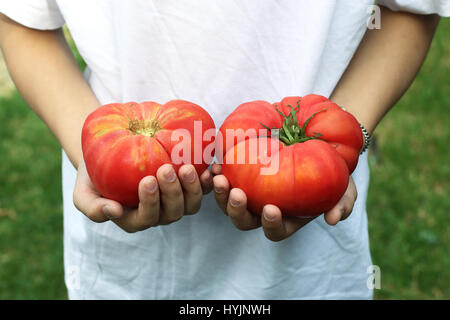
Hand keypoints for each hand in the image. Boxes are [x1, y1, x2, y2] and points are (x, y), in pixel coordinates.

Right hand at [73, 161, 213, 232]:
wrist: (108, 154)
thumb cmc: (94, 175)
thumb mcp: (83, 193)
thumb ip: (92, 208)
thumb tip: (115, 212)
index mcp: (135, 220)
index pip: (147, 218)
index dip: (150, 203)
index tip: (148, 180)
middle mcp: (158, 214)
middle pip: (173, 212)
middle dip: (172, 192)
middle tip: (167, 168)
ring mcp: (175, 201)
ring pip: (191, 204)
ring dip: (192, 188)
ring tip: (187, 167)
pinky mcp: (187, 186)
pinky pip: (203, 189)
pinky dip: (207, 181)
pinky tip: (209, 168)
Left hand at [211, 164, 356, 241]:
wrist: (319, 148)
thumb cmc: (333, 173)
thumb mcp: (345, 188)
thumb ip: (343, 204)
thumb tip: (333, 219)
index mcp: (286, 220)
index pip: (275, 231)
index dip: (270, 224)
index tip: (271, 209)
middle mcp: (264, 211)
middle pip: (244, 221)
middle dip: (237, 210)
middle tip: (237, 193)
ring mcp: (251, 194)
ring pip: (229, 203)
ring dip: (221, 194)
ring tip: (219, 177)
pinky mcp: (241, 176)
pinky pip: (225, 181)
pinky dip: (217, 176)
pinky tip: (215, 165)